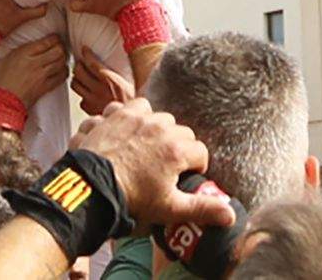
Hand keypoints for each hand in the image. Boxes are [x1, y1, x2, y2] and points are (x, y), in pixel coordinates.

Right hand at [0, 30, 66, 105]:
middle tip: (59, 47)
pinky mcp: (45, 88)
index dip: (54, 38)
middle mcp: (35, 63)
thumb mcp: (4, 59)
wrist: (1, 102)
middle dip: (61, 47)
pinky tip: (60, 70)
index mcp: (24, 53)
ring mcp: (41, 76)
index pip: (47, 42)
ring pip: (62, 63)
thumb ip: (18, 51)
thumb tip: (29, 45)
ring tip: (60, 58)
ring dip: (63, 59)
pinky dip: (63, 72)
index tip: (54, 38)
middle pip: (58, 51)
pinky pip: (61, 77)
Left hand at [71, 99, 229, 238]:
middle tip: (163, 168)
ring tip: (145, 149)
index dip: (194, 167)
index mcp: (177, 149)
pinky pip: (131, 108)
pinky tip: (126, 132)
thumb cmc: (131, 199)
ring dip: (155, 129)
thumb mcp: (169, 209)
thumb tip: (231, 215)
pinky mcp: (115, 114)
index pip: (200, 152)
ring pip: (157, 116)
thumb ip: (202, 208)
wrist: (90, 187)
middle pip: (180, 133)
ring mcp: (136, 117)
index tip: (184, 178)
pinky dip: (130, 117)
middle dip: (176, 148)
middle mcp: (160, 126)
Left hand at [73, 48, 137, 114]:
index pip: (91, 62)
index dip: (86, 54)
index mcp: (110, 79)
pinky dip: (82, 97)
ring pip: (75, 85)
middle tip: (81, 64)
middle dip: (78, 65)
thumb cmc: (132, 102)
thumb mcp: (127, 83)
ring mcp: (93, 100)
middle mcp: (99, 89)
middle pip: (78, 71)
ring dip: (77, 80)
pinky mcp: (90, 110)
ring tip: (81, 78)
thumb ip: (114, 74)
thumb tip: (107, 64)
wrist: (130, 119)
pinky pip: (80, 100)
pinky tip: (88, 96)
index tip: (84, 50)